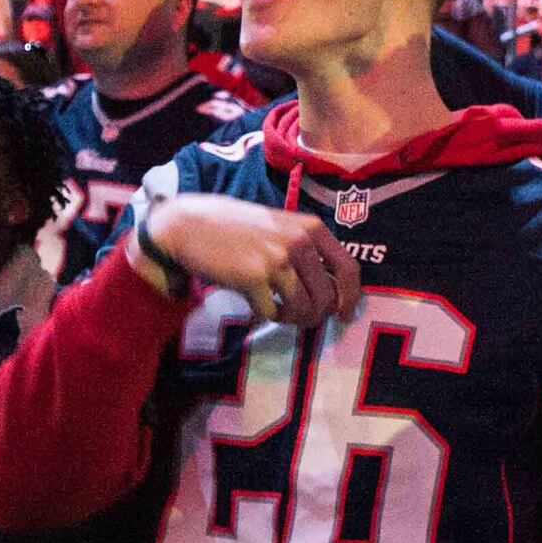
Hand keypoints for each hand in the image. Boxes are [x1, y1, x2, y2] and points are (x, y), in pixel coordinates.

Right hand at [138, 192, 358, 326]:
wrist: (190, 225)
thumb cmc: (237, 228)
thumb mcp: (280, 227)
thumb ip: (307, 249)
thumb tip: (332, 289)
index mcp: (311, 227)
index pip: (348, 268)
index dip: (351, 297)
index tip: (344, 314)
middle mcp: (299, 242)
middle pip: (326, 296)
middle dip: (316, 314)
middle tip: (302, 318)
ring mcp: (277, 259)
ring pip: (303, 308)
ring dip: (293, 318)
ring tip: (279, 311)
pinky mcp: (253, 277)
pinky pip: (272, 312)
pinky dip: (267, 315)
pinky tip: (257, 304)